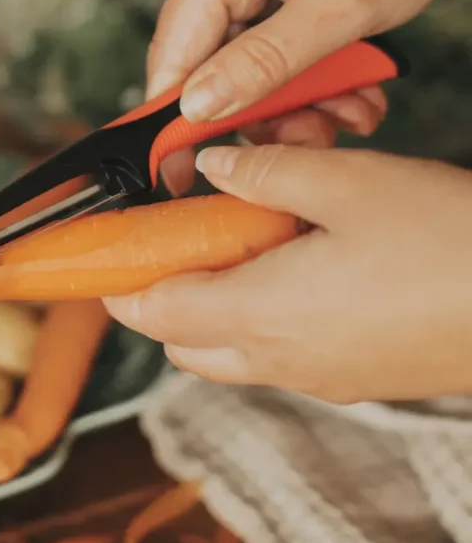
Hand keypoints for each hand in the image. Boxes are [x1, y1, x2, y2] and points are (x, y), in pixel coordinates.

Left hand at [104, 144, 471, 404]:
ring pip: (227, 353)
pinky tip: (293, 267)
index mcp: (263, 313)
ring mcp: (317, 377)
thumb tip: (214, 164)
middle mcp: (280, 359)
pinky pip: (276, 355)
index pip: (156, 314)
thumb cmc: (446, 243)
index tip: (105, 258)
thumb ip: (263, 171)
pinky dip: (257, 318)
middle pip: (183, 343)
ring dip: (210, 306)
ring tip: (238, 244)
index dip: (119, 286)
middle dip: (163, 296)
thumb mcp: (347, 182)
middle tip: (177, 239)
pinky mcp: (351, 378)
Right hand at [150, 0, 471, 193]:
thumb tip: (195, 107)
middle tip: (312, 135)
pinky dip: (296, 72)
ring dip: (289, 96)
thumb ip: (261, 64)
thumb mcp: (339, 11)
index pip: (174, 53)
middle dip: (260, 109)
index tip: (179, 175)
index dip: (174, 121)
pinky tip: (340, 84)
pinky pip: (257, 43)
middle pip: (205, 62)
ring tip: (345, 108)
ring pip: (235, 61)